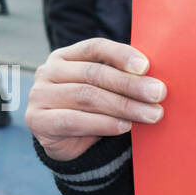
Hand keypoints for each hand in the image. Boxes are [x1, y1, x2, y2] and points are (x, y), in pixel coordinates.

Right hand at [25, 38, 165, 161]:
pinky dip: (103, 123)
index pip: (95, 47)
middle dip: (130, 84)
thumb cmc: (94, 112)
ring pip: (87, 96)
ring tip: (151, 114)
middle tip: (158, 94)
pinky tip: (124, 126)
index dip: (121, 54)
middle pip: (94, 73)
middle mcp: (49, 71)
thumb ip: (123, 80)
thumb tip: (156, 79)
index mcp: (66, 56)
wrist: (69, 147)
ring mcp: (39, 95)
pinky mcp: (37, 120)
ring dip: (123, 105)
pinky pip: (73, 120)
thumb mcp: (107, 91)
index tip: (146, 66)